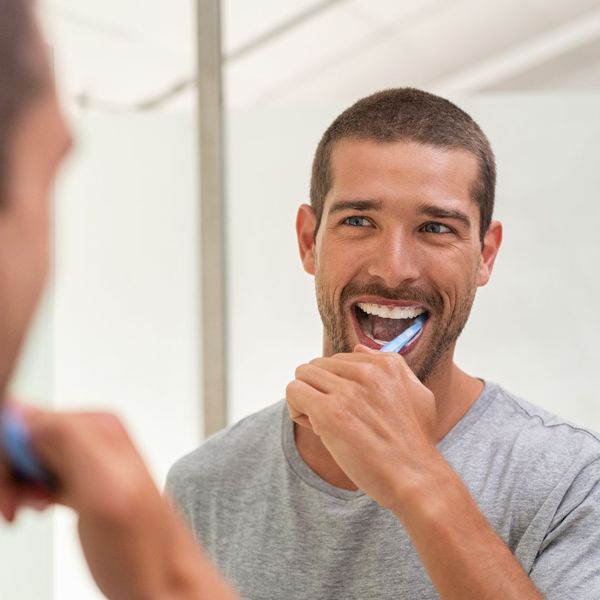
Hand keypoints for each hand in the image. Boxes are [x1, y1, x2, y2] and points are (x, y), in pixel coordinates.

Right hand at [0, 405, 237, 599]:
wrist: (164, 583)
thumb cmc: (143, 550)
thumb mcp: (104, 491)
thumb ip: (68, 443)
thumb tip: (22, 410)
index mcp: (99, 426)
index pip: (25, 419)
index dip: (8, 458)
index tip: (13, 492)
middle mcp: (94, 437)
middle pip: (23, 437)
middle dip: (10, 473)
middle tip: (16, 507)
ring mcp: (88, 460)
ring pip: (27, 457)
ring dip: (16, 485)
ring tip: (29, 510)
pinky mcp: (82, 482)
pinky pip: (38, 473)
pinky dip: (27, 493)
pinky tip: (38, 508)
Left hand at [286, 345, 439, 510]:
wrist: (416, 479)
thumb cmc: (415, 443)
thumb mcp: (417, 394)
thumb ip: (391, 366)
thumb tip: (358, 348)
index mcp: (386, 364)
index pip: (339, 360)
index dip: (338, 385)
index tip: (349, 409)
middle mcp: (367, 372)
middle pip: (318, 365)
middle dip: (319, 391)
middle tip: (335, 419)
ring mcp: (347, 391)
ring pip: (303, 375)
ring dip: (307, 400)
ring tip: (323, 424)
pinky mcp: (330, 412)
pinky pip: (294, 391)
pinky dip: (296, 409)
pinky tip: (315, 428)